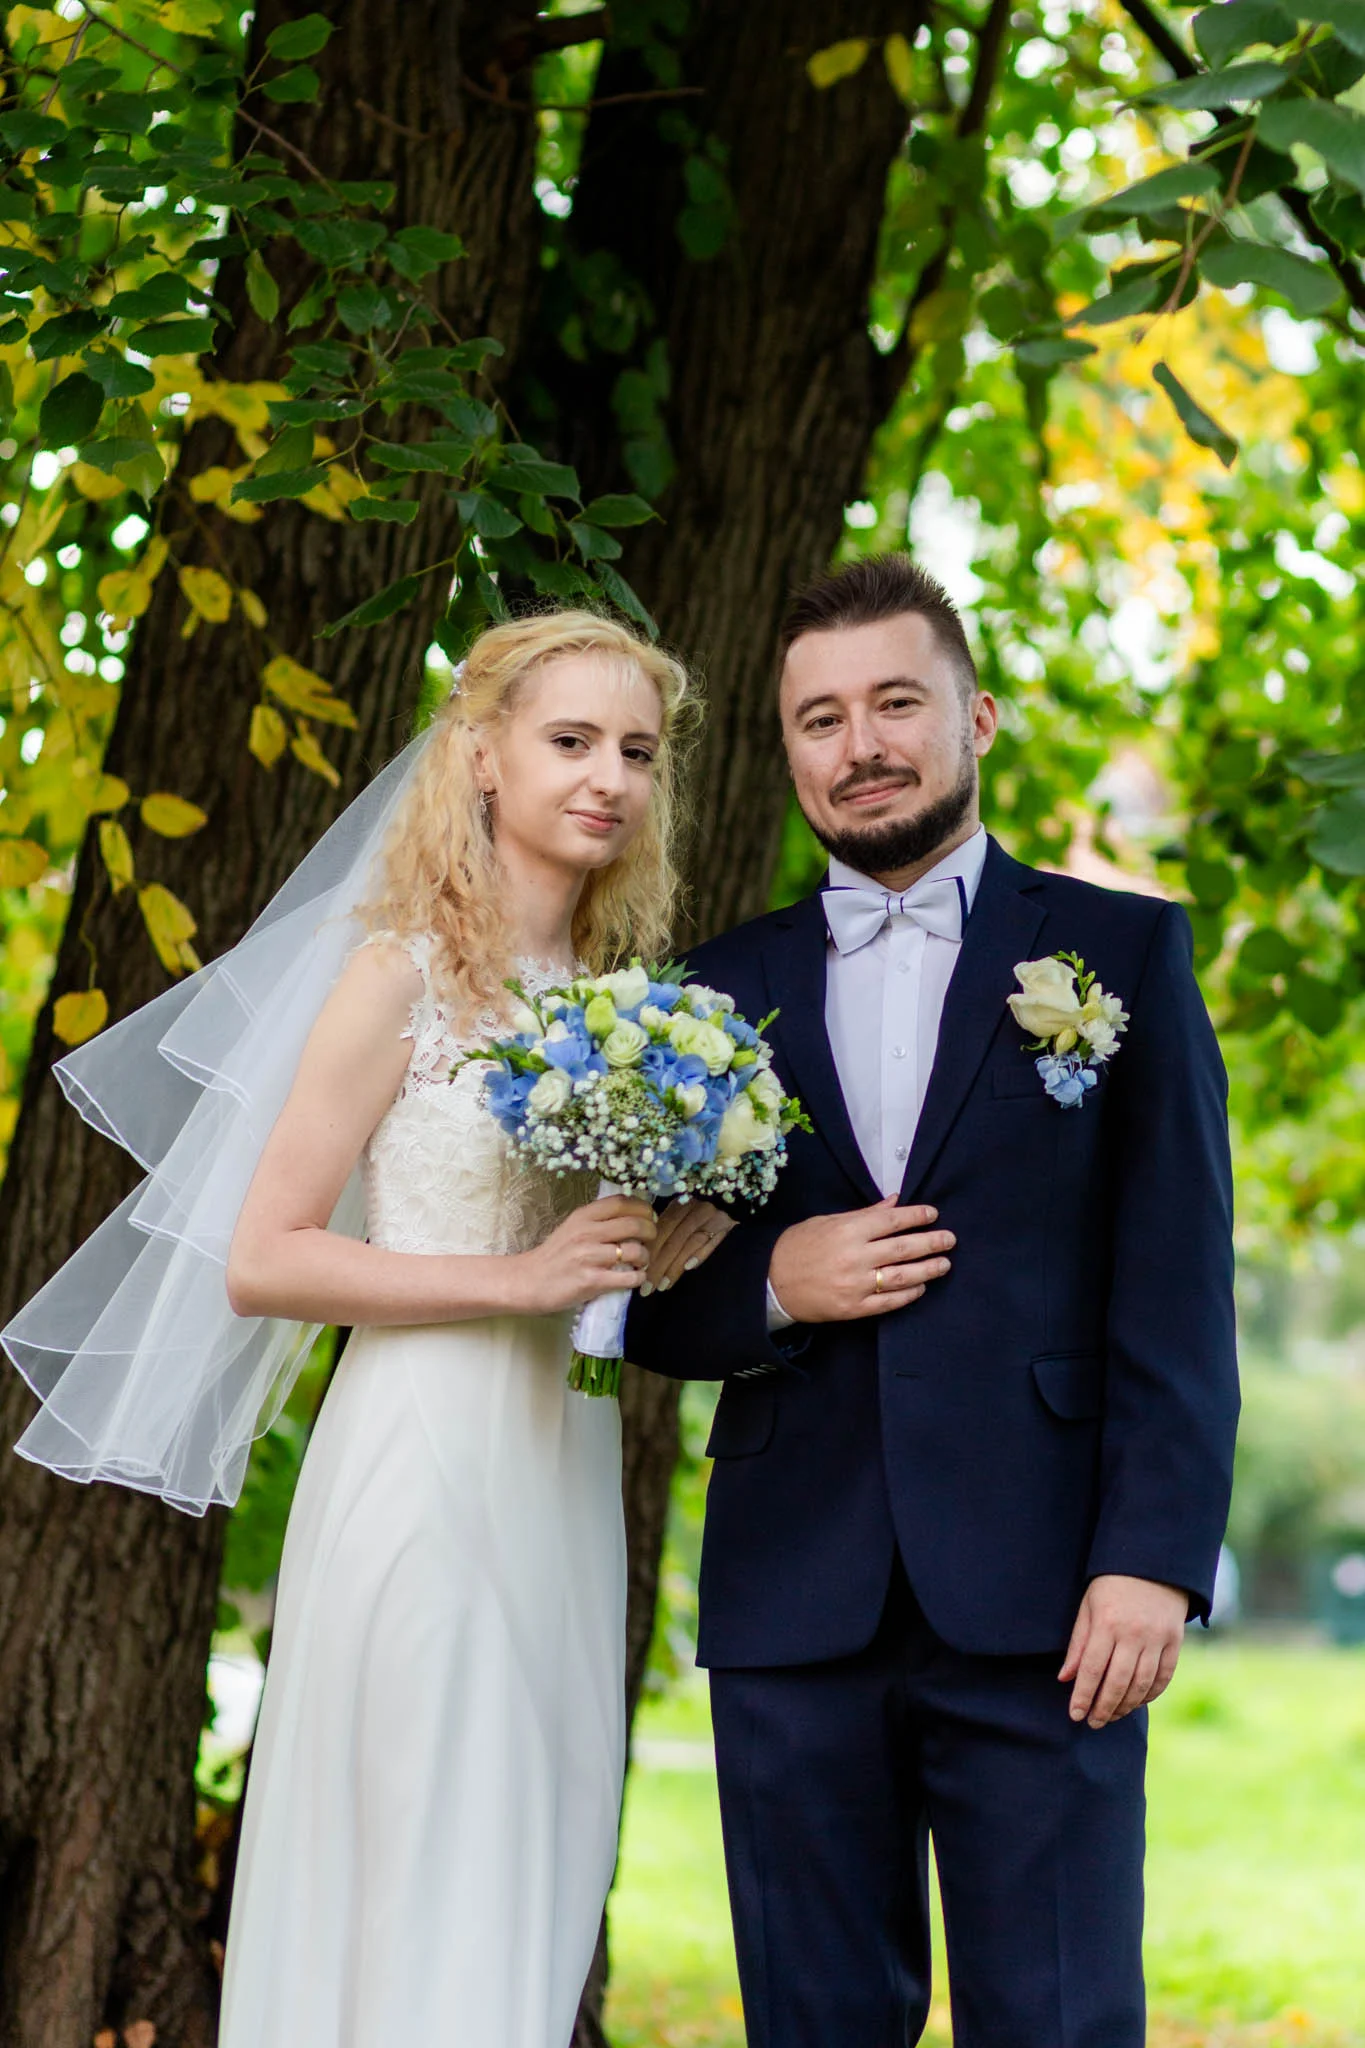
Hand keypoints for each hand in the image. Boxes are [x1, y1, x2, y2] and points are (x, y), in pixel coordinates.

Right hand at [510, 1195, 656, 1314]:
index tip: (649, 1217)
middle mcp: (587, 1233)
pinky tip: (634, 1278)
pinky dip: (638, 1278)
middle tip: (651, 1240)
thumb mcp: (572, 1228)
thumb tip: (633, 1216)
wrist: (528, 1281)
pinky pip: (629, 1278)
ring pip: (635, 1251)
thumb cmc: (554, 1255)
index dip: (643, 1208)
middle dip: (651, 1232)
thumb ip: (598, 1221)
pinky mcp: (592, 1281)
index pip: (622, 1202)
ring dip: (645, 1258)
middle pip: (634, 1224)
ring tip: (641, 1262)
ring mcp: (589, 1257)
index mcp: (583, 1216)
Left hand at [641, 1198, 736, 1294]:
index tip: (638, 1273)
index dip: (649, 1254)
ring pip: (688, 1244)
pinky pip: (710, 1242)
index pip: (660, 1233)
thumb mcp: (682, 1213)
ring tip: (663, 1286)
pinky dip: (699, 1255)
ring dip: (674, 1267)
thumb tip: (646, 1258)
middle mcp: (692, 1211)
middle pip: (672, 1241)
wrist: (731, 1197)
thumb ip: (666, 1230)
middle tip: (647, 1289)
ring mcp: (709, 1217)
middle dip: (657, 1267)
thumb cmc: (701, 1209)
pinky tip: (688, 1269)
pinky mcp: (725, 1224)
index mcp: (678, 1207)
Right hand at [767, 1196, 954, 1322]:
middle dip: (931, 1242)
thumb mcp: (827, 1222)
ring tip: (944, 1264)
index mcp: (848, 1231)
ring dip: (927, 1270)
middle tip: (950, 1239)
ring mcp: (855, 1285)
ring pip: (901, 1277)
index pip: (892, 1221)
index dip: (916, 1216)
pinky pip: (888, 1302)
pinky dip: (908, 1295)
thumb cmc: (798, 1246)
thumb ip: (864, 1214)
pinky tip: (921, 1288)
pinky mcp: (853, 1308)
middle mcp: (855, 1257)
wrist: (772, 1283)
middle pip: (903, 1248)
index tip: (933, 1214)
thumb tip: (895, 1202)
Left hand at [1059, 1574, 1186, 1728]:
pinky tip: (1138, 1702)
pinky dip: (1151, 1694)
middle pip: (1118, 1682)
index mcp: (1107, 1623)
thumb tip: (1065, 1678)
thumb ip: (1078, 1644)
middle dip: (1104, 1707)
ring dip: (1126, 1705)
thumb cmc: (1111, 1586)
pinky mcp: (1175, 1641)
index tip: (1075, 1715)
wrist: (1151, 1565)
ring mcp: (1157, 1638)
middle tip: (1094, 1723)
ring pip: (1142, 1684)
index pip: (1093, 1669)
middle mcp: (1134, 1633)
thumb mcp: (1088, 1607)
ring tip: (1112, 1716)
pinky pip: (1164, 1676)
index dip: (1083, 1695)